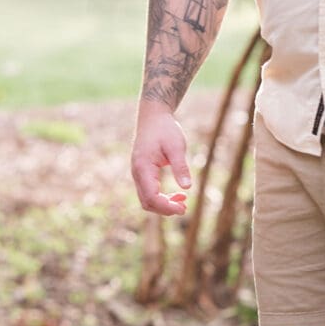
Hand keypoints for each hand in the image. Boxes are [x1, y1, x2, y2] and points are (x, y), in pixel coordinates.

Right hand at [131, 101, 191, 216]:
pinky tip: (177, 194)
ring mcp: (138, 174)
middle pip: (147, 202)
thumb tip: (187, 187)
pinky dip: (161, 197)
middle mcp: (137, 173)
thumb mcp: (176, 146)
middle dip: (165, 209)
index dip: (166, 206)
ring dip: (163, 204)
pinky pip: (149, 191)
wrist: (153, 117)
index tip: (183, 208)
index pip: (151, 197)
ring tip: (183, 202)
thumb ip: (180, 167)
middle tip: (185, 208)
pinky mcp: (142, 173)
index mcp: (143, 168)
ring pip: (147, 199)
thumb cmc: (165, 129)